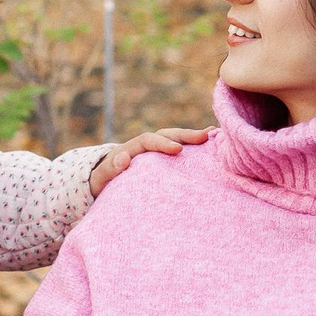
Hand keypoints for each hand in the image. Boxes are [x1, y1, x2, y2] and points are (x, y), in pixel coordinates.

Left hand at [89, 128, 210, 195]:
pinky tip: (212, 148)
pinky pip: (180, 151)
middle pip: (167, 134)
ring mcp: (156, 151)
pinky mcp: (163, 160)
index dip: (162, 143)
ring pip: (176, 140)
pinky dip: (194, 148)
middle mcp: (145, 145)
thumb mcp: (101, 177)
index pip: (148, 140)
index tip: (177, 150)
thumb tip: (122, 159)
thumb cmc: (102, 180)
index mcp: (131, 147)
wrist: (104, 181)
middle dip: (185, 135)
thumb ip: (109, 169)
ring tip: (213, 135)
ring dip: (193, 138)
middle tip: (205, 137)